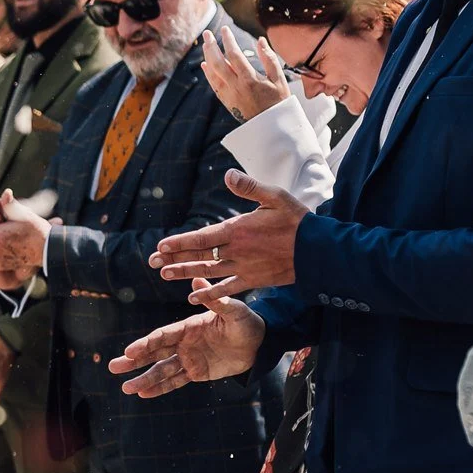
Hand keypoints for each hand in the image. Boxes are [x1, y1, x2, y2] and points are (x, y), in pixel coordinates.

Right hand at [108, 290, 265, 397]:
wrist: (259, 343)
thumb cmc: (246, 323)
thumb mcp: (233, 311)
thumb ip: (214, 301)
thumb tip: (197, 280)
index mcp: (187, 328)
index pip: (161, 337)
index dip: (145, 344)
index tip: (130, 351)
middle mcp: (183, 343)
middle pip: (154, 353)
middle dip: (133, 361)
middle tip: (113, 367)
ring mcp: (188, 359)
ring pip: (161, 371)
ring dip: (144, 379)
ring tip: (126, 388)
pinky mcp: (196, 373)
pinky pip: (175, 382)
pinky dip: (160, 388)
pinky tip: (144, 394)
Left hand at [150, 169, 307, 302]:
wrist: (319, 250)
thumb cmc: (297, 220)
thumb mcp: (275, 196)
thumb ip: (249, 188)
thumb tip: (228, 175)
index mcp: (238, 229)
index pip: (201, 237)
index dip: (180, 243)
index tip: (161, 246)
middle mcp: (237, 250)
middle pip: (199, 256)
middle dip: (174, 258)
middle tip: (153, 262)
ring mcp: (244, 267)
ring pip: (208, 272)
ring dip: (185, 273)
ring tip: (164, 274)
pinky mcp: (253, 280)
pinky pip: (227, 289)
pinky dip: (209, 294)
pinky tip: (192, 298)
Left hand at [200, 27, 291, 123]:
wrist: (271, 126)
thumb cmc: (278, 101)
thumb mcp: (279, 79)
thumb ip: (269, 58)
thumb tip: (260, 40)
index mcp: (250, 79)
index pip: (234, 55)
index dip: (228, 41)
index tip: (225, 29)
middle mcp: (236, 86)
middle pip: (218, 63)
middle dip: (211, 46)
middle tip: (207, 33)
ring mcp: (229, 94)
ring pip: (213, 73)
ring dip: (207, 57)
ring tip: (206, 44)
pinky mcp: (226, 101)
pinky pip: (213, 85)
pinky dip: (208, 73)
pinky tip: (205, 63)